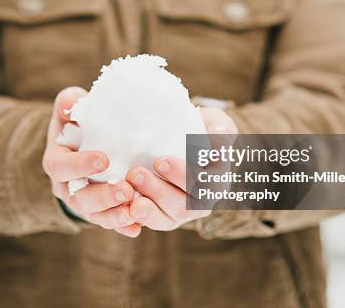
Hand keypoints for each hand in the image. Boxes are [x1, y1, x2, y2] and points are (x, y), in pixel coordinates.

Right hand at [43, 87, 141, 237]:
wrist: (83, 145)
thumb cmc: (77, 123)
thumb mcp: (69, 109)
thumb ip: (69, 103)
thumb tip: (73, 103)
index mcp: (57, 161)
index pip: (62, 167)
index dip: (80, 165)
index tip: (103, 159)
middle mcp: (66, 187)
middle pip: (80, 199)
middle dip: (103, 196)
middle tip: (126, 189)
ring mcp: (84, 203)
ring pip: (95, 215)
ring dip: (115, 215)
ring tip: (135, 210)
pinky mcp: (101, 212)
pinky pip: (110, 223)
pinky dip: (123, 226)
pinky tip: (137, 227)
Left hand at [125, 107, 237, 230]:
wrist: (177, 140)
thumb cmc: (199, 129)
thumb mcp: (214, 122)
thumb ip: (221, 128)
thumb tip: (220, 133)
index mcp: (218, 182)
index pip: (206, 185)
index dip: (183, 176)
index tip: (160, 160)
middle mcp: (202, 203)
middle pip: (185, 206)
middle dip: (159, 191)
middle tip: (137, 171)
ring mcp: (181, 213)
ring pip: (167, 218)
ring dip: (147, 204)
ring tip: (130, 184)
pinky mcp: (162, 218)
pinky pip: (151, 222)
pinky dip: (137, 215)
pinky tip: (123, 203)